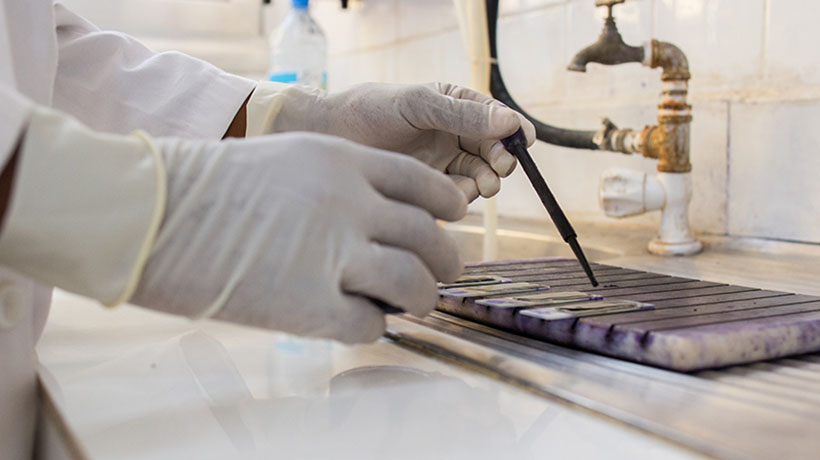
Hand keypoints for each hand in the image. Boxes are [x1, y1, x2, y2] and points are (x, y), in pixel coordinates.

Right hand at [131, 132, 466, 342]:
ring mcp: (332, 253)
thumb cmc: (207, 186)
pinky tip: (359, 321)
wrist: (150, 210)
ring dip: (422, 297)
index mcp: (342, 161)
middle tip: (443, 273)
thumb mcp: (286, 159)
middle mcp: (349, 203)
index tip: (453, 218)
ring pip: (414, 282)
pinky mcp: (309, 305)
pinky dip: (373, 326)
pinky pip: (369, 323)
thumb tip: (378, 218)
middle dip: (446, 259)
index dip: (446, 204)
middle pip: (428, 236)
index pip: (422, 183)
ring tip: (415, 304)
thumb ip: (338, 182)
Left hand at [247, 82, 535, 200]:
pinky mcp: (429, 191)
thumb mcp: (418, 105)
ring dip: (485, 182)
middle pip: (495, 153)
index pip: (499, 121)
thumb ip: (461, 114)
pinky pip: (456, 198)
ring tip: (479, 184)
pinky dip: (460, 198)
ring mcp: (444, 165)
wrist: (331, 137)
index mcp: (458, 108)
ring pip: (480, 178)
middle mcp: (456, 137)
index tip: (524, 141)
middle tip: (498, 168)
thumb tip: (510, 122)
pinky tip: (450, 193)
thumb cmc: (371, 110)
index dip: (515, 132)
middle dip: (502, 161)